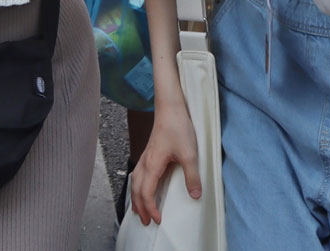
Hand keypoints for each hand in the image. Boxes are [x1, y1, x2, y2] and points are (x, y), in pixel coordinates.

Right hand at [128, 102, 202, 223]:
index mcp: (152, 165)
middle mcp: (145, 162)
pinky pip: (137, 174)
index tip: (158, 220)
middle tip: (146, 221)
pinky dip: (137, 186)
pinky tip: (142, 186)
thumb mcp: (190, 154)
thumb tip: (194, 196)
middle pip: (136, 190)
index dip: (151, 208)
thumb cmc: (178, 127)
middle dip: (139, 207)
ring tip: (139, 209)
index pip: (146, 192)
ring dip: (135, 197)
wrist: (170, 108)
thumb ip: (192, 176)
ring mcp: (145, 157)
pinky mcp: (149, 153)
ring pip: (134, 182)